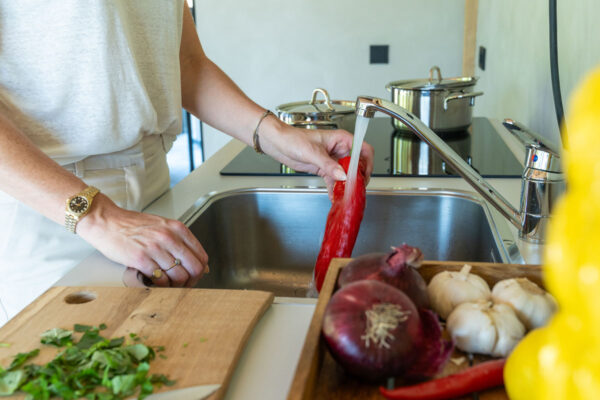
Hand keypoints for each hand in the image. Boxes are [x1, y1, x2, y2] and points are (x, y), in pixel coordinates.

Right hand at [77, 194, 208, 286]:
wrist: (106, 221)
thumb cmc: (132, 225)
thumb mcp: (163, 226)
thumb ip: (181, 242)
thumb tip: (201, 264)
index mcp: (177, 229)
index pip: (201, 256)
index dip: (201, 271)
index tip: (194, 276)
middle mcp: (169, 237)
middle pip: (195, 268)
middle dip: (192, 281)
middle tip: (184, 285)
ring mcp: (155, 248)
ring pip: (179, 276)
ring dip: (175, 285)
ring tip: (168, 284)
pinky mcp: (140, 259)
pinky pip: (160, 280)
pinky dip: (161, 285)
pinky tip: (156, 281)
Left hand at [259, 118, 373, 197]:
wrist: (278, 143)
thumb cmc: (293, 138)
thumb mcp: (312, 152)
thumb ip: (328, 164)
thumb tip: (342, 175)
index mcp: (341, 139)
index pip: (363, 149)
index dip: (367, 162)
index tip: (364, 175)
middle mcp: (339, 149)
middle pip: (357, 164)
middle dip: (357, 177)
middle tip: (355, 188)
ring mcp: (332, 160)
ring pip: (346, 174)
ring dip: (346, 185)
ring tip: (345, 195)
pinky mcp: (325, 168)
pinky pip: (334, 180)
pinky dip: (335, 188)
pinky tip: (333, 196)